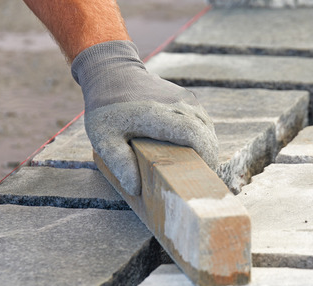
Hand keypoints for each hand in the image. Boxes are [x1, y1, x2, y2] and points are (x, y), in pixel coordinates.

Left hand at [71, 40, 217, 195]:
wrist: (113, 71)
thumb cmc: (107, 107)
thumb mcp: (103, 137)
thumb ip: (119, 162)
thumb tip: (136, 188)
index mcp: (156, 115)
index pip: (192, 134)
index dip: (204, 155)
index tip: (204, 173)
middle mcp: (176, 104)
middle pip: (206, 133)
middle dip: (209, 157)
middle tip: (201, 177)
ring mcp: (185, 99)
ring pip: (208, 128)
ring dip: (208, 147)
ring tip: (198, 166)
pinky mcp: (189, 98)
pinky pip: (204, 121)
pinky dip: (204, 137)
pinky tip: (195, 150)